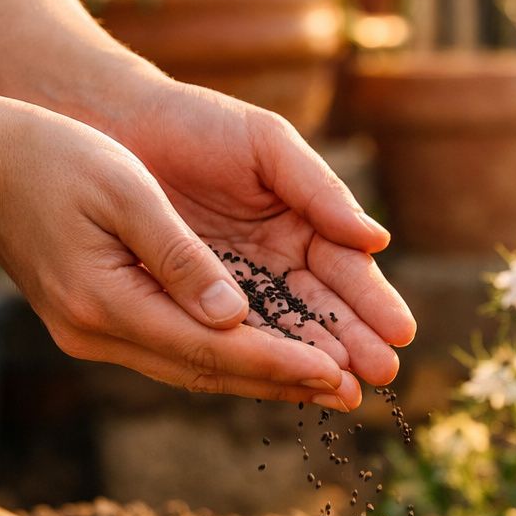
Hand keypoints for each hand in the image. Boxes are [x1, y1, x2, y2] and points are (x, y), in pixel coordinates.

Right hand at [0, 95, 361, 408]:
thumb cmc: (52, 157)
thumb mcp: (123, 191)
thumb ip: (181, 257)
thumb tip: (237, 317)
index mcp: (105, 302)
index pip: (212, 348)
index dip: (279, 363)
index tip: (337, 373)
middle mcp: (99, 332)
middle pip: (210, 371)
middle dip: (285, 383)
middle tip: (354, 395)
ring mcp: (97, 334)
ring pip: (197, 369)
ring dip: (265, 379)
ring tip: (331, 387)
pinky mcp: (102, 322)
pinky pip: (179, 352)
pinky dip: (232, 359)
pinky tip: (274, 360)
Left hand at [109, 79, 415, 386]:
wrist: (115, 124)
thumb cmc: (198, 123)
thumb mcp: (269, 145)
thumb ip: (320, 190)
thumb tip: (376, 240)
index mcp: (307, 225)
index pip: (348, 272)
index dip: (374, 302)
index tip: (400, 332)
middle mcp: (279, 264)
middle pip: (324, 312)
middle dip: (355, 345)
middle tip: (382, 375)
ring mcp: (237, 288)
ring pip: (282, 332)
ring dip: (315, 363)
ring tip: (346, 393)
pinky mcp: (193, 305)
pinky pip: (227, 337)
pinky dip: (257, 361)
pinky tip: (287, 384)